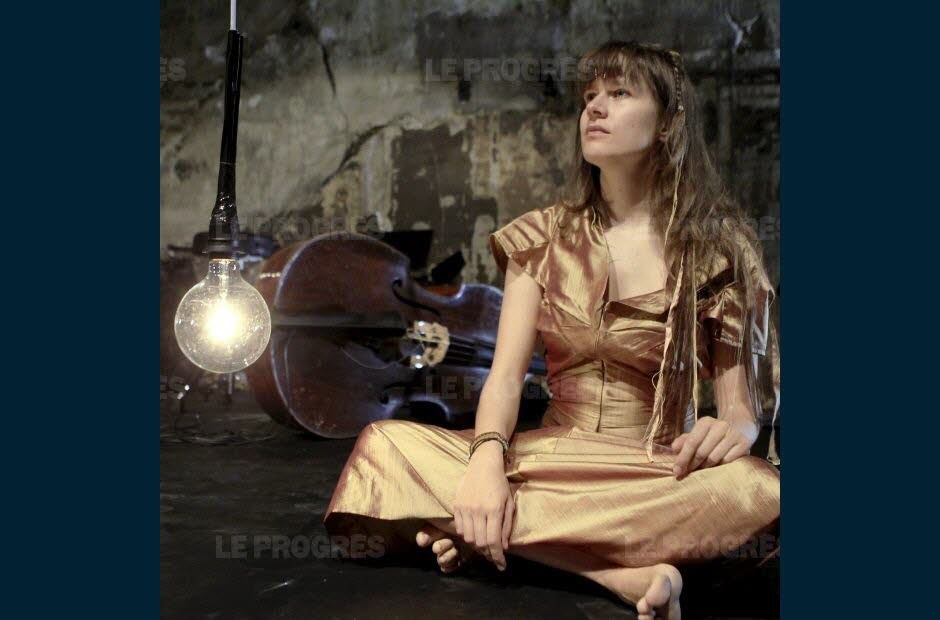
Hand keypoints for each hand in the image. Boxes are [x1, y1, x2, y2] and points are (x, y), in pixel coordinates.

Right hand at [452, 441, 513, 570]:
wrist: (483, 464)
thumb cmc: (499, 483)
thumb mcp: (508, 503)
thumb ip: (506, 526)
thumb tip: (503, 547)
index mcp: (494, 509)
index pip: (493, 541)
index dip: (497, 556)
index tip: (501, 566)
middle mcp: (478, 510)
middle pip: (479, 542)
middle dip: (488, 552)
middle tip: (493, 553)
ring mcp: (465, 507)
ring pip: (468, 537)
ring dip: (476, 544)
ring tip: (484, 541)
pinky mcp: (456, 505)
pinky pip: (459, 528)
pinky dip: (466, 534)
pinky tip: (474, 530)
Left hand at [670, 416, 756, 477]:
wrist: (741, 425)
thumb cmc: (714, 433)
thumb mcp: (699, 433)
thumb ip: (685, 440)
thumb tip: (674, 448)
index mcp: (705, 422)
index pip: (691, 442)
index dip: (682, 458)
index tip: (676, 471)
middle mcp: (720, 426)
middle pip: (702, 452)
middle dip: (692, 465)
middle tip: (686, 473)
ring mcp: (733, 434)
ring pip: (714, 458)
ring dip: (705, 467)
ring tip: (702, 469)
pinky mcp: (744, 443)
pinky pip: (728, 461)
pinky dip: (720, 466)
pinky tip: (717, 467)